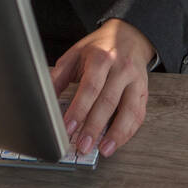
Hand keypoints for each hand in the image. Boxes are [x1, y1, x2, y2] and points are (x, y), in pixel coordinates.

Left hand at [51, 18, 154, 157]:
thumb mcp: (75, 54)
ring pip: (129, 110)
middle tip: (83, 145)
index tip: (68, 128)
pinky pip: (138, 114)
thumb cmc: (100, 48)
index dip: (79, 109)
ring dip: (116, 134)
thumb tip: (43, 99)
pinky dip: (128, 132)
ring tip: (103, 150)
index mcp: (101, 57)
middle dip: (94, 127)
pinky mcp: (143, 91)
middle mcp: (121, 68)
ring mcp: (135, 80)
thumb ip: (59, 76)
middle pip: (108, 101)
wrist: (129, 36)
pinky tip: (117, 142)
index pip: (90, 87)